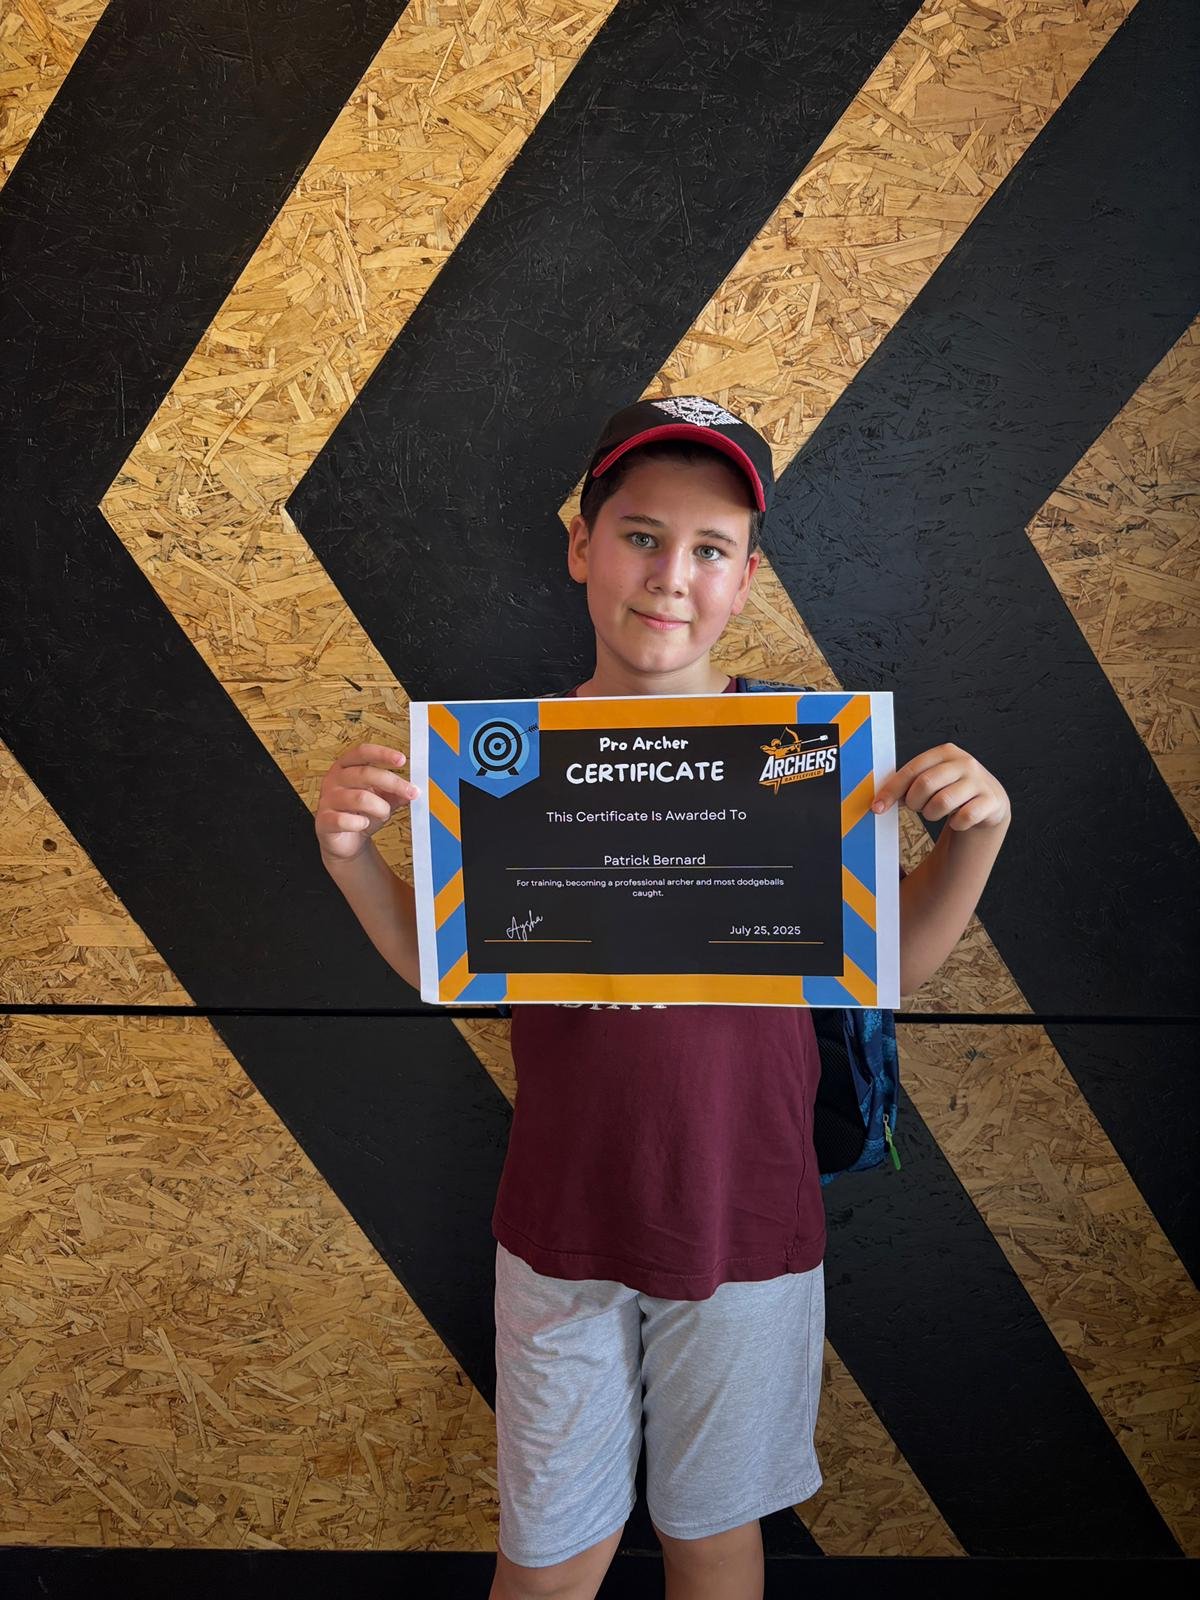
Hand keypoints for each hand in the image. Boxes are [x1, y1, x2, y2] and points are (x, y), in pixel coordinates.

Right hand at [314, 742, 419, 862]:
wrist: (346, 841)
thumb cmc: (361, 814)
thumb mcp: (382, 799)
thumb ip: (396, 793)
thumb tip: (413, 789)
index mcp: (346, 767)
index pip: (362, 752)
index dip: (382, 754)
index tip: (402, 760)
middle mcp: (334, 779)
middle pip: (365, 774)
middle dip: (393, 783)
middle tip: (412, 792)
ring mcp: (327, 799)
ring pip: (360, 798)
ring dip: (380, 808)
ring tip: (384, 814)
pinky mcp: (324, 820)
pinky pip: (344, 820)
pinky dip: (360, 823)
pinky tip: (363, 824)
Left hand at [871, 743, 1009, 831]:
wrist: (988, 801)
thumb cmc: (950, 789)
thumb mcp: (931, 779)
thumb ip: (908, 784)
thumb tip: (878, 800)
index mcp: (945, 752)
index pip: (912, 770)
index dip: (892, 790)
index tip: (877, 807)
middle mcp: (965, 762)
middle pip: (925, 784)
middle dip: (914, 802)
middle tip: (917, 808)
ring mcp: (980, 781)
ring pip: (943, 802)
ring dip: (932, 814)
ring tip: (935, 812)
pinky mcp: (991, 801)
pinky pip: (964, 817)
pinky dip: (956, 824)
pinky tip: (958, 819)